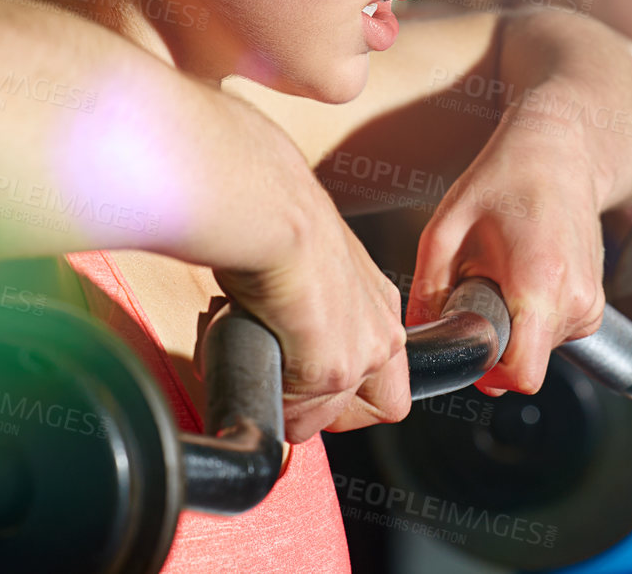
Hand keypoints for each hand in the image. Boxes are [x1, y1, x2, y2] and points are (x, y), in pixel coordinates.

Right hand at [212, 156, 410, 441]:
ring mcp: (361, 356)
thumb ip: (311, 303)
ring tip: (255, 355)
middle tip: (279, 377)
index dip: (342, 392)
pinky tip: (249, 356)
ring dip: (283, 403)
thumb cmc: (276, 220)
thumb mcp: (309, 264)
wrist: (272, 210)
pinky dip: (266, 399)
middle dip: (316, 408)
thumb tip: (278, 319)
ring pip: (323, 420)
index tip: (304, 377)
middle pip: (365, 411)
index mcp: (378, 304)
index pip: (381, 378)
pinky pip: (296, 419)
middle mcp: (382, 333)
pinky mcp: (331, 372)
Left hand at [405, 103, 607, 396]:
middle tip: (481, 287)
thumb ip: (427, 290)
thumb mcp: (445, 228)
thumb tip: (417, 339)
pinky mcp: (596, 303)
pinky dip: (533, 318)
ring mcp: (591, 303)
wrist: (558, 151)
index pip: (523, 374)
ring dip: (515, 326)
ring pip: (541, 351)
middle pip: (526, 363)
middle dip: (496, 340)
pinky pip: (556, 335)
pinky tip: (522, 276)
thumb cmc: (503, 181)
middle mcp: (574, 299)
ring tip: (504, 275)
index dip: (488, 373)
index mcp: (538, 282)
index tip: (471, 341)